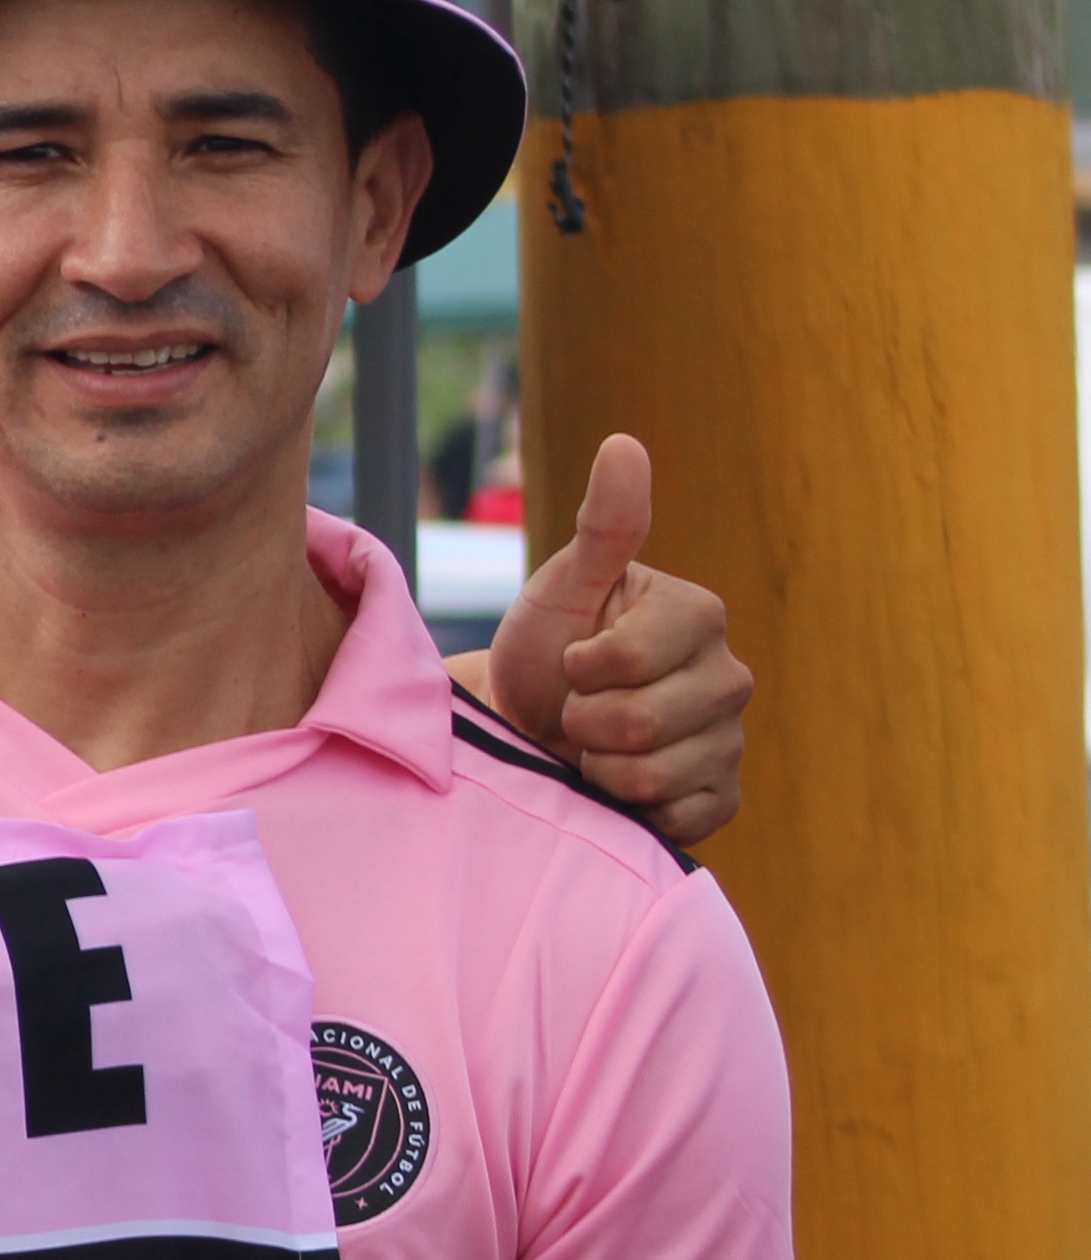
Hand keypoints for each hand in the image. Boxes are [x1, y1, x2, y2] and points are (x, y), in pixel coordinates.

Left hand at [478, 435, 747, 851]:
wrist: (530, 726)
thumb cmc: (545, 649)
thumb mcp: (563, 584)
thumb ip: (603, 526)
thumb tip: (624, 444)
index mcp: (699, 616)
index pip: (634, 659)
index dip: (582, 668)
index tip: (572, 660)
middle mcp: (730, 677)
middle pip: (646, 722)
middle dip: (585, 721)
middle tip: (576, 709)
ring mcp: (729, 740)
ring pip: (655, 774)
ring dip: (600, 766)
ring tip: (592, 745)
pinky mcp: (718, 797)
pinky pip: (680, 815)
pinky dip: (631, 807)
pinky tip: (617, 783)